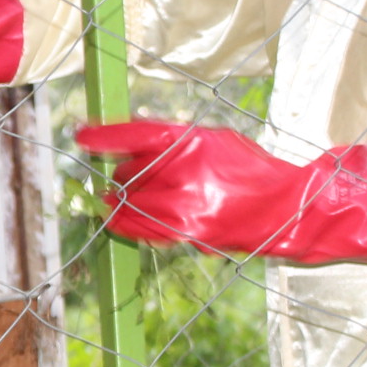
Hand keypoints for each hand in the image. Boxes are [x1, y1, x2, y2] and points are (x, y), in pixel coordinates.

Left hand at [76, 121, 366, 265]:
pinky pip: (145, 229)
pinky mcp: (189, 232)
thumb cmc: (248, 169)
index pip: (136, 134)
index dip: (103, 136)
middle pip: (129, 173)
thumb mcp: (214, 140)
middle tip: (129, 176)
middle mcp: (186, 171)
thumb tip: (131, 147)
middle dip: (125, 175)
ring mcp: (187, 205)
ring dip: (125, 202)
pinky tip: (128, 221)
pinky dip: (132, 225)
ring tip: (127, 199)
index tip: (79, 135)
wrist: (286, 207)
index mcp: (193, 140)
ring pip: (132, 204)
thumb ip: (174, 142)